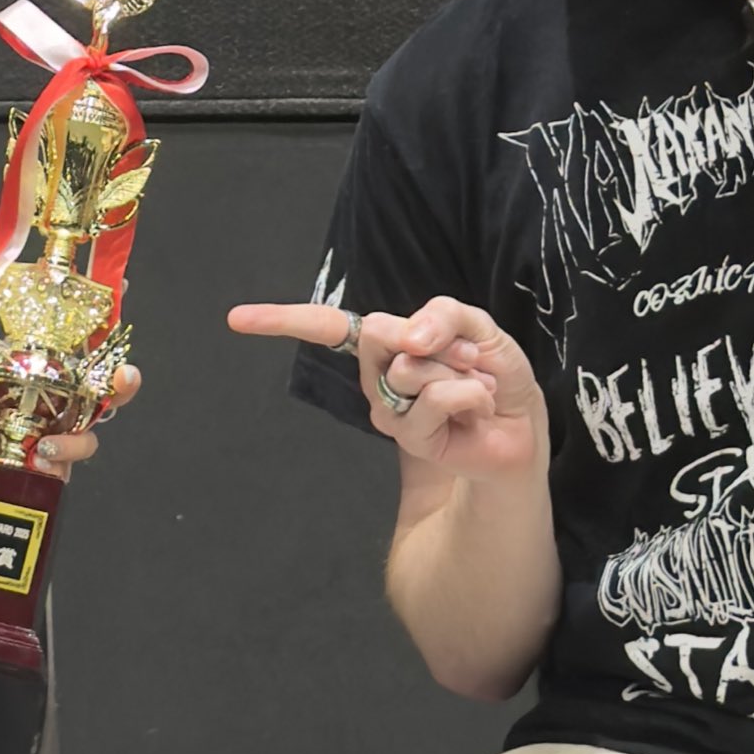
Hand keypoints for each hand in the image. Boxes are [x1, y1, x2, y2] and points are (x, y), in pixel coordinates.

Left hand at [0, 348, 139, 578]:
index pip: (64, 356)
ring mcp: (46, 451)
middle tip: (126, 376)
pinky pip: (64, 472)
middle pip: (94, 397)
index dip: (94, 329)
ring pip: (85, 437)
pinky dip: (58, 466)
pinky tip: (40, 464)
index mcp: (23, 391)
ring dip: (77, 439)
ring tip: (47, 448)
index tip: (119, 296)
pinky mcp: (43, 484)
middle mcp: (43, 418)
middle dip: (120, 384)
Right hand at [227, 294, 544, 479]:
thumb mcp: (481, 332)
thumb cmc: (495, 382)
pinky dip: (472, 394)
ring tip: (475, 389)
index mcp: (390, 344)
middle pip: (380, 333)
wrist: (517, 437)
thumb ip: (445, 315)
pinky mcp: (410, 437)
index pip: (330, 328)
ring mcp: (390, 409)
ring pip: (414, 367)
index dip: (283, 320)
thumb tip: (406, 334)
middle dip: (436, 335)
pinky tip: (478, 409)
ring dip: (460, 371)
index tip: (237, 319)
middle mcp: (380, 376)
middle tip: (467, 357)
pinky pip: (439, 395)